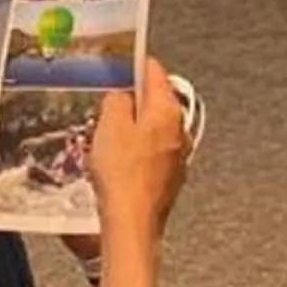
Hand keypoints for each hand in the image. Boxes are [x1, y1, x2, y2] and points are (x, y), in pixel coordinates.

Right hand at [86, 56, 188, 248]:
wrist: (132, 224)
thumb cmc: (122, 174)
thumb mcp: (109, 124)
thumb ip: (116, 99)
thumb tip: (121, 93)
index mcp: (168, 110)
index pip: (155, 71)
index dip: (134, 63)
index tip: (120, 62)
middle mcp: (180, 130)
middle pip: (156, 100)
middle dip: (132, 97)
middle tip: (107, 101)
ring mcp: (178, 155)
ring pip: (154, 127)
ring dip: (134, 125)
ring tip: (107, 134)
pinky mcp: (170, 177)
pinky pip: (152, 151)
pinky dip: (137, 149)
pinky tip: (118, 160)